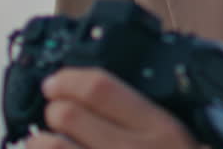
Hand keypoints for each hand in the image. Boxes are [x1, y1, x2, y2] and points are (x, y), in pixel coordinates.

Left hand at [23, 68, 197, 148]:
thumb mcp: (182, 138)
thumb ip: (149, 117)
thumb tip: (100, 94)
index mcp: (160, 128)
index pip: (102, 89)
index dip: (70, 80)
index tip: (58, 82)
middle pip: (68, 115)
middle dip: (54, 110)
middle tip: (57, 113)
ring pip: (50, 147)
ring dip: (40, 142)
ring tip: (45, 142)